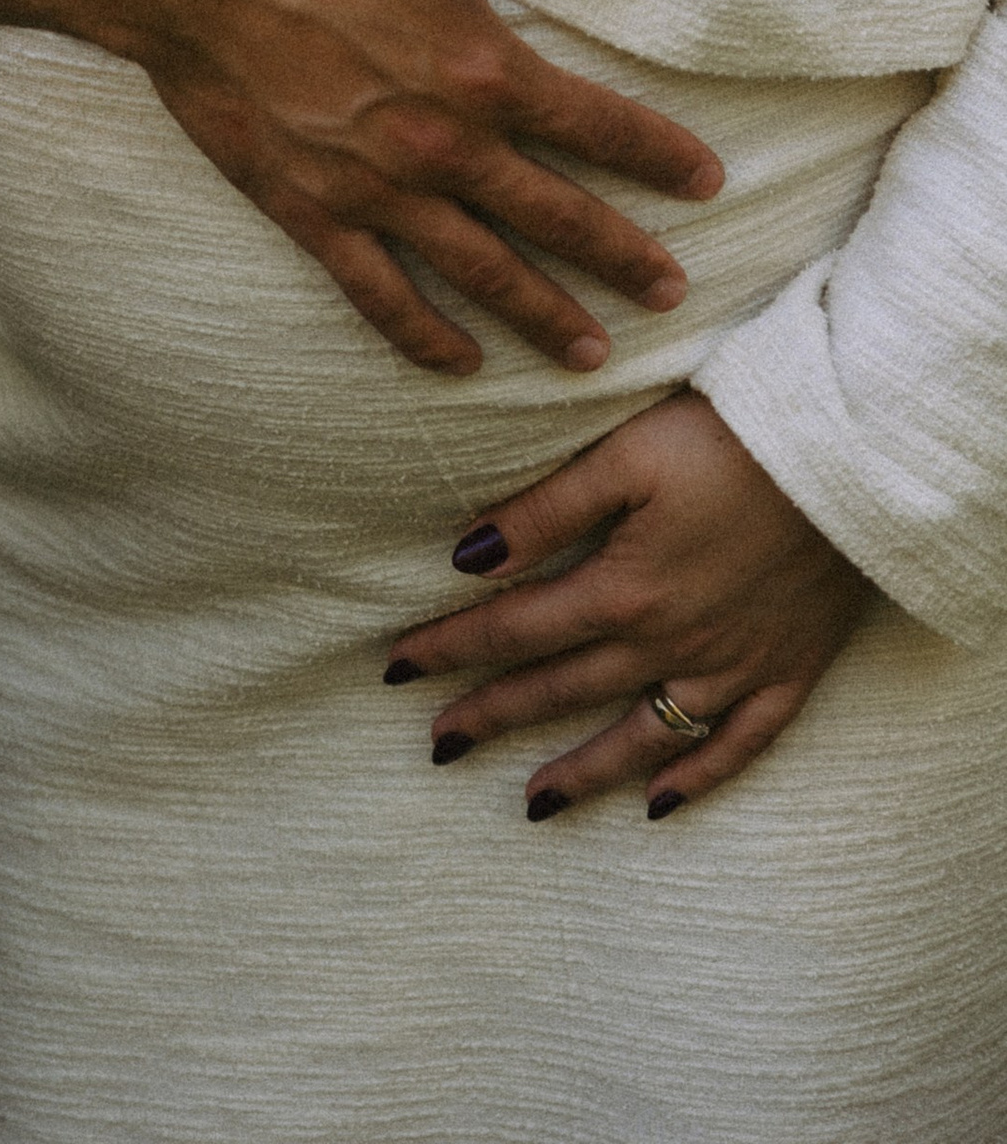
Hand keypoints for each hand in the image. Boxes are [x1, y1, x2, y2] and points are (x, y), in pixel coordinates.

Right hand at [128, 0, 723, 374]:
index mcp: (481, 67)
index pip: (596, 125)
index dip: (658, 156)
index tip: (707, 183)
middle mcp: (441, 144)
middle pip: (552, 216)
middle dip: (619, 256)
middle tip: (670, 293)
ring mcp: (374, 188)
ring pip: (479, 269)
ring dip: (541, 314)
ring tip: (591, 354)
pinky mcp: (310, 210)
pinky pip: (378, 291)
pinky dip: (423, 334)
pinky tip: (459, 362)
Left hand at [384, 389, 866, 813]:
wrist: (852, 462)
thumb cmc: (730, 440)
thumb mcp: (625, 456)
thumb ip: (546, 510)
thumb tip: (467, 556)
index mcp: (623, 590)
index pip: (515, 630)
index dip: (451, 649)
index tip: (395, 669)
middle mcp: (671, 645)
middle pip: (565, 690)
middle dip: (493, 715)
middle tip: (437, 745)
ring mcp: (732, 668)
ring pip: (642, 737)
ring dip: (583, 771)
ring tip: (532, 803)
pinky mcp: (786, 672)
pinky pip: (737, 748)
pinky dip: (696, 781)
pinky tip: (657, 806)